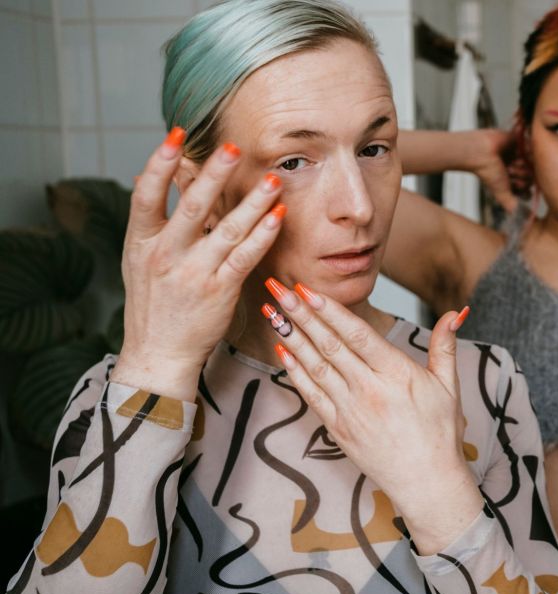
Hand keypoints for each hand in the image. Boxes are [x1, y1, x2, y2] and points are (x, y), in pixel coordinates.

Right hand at [111, 129, 285, 400]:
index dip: (159, 164)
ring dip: (252, 203)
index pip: (146, 196)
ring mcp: (193, 273)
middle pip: (192, 208)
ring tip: (272, 180)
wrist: (158, 352)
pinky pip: (244, 258)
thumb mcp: (138, 259)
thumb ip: (150, 220)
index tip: (175, 135)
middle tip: (233, 148)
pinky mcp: (219, 291)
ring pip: (227, 231)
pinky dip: (262, 236)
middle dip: (214, 176)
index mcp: (140, 243)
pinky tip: (277, 218)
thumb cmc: (152, 302)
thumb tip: (149, 174)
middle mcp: (165, 255)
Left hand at [264, 280, 481, 553]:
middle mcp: (369, 390)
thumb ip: (444, 345)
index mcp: (397, 374)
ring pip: (315, 366)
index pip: (356, 334)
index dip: (329, 311)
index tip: (307, 289)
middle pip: (329, 345)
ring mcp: (350, 410)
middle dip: (300, 314)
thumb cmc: (441, 434)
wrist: (427, 483)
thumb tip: (456, 311)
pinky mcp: (338, 429)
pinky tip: (282, 351)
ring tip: (272, 311)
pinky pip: (311, 395)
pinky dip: (295, 371)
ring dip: (291, 337)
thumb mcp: (449, 386)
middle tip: (278, 288)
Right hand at [468, 129, 526, 211]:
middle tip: (508, 172)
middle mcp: (517, 167)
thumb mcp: (502, 193)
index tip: (514, 185)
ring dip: (521, 165)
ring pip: (532, 163)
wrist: (481, 152)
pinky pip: (532, 148)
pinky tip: (514, 154)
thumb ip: (511, 205)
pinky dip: (524, 152)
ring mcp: (519, 155)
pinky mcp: (520, 141)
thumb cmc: (488, 172)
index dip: (524, 187)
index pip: (529, 186)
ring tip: (509, 164)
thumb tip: (521, 216)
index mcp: (513, 178)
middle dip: (521, 176)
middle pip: (532, 175)